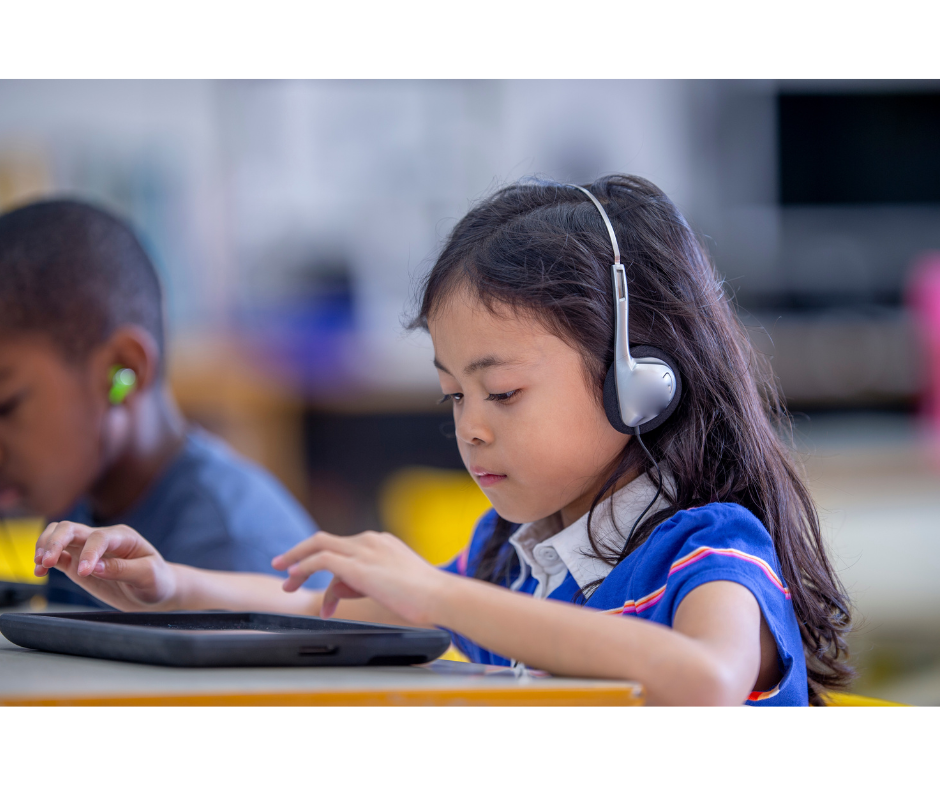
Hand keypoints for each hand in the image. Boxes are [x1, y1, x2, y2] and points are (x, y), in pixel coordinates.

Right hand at [34, 521, 178, 611]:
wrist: (156, 590)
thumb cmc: (156, 580)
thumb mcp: (148, 576)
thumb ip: (122, 570)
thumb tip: (95, 567)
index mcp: (123, 537)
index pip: (100, 538)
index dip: (89, 553)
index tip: (83, 573)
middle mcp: (103, 538)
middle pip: (71, 528)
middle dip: (55, 541)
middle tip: (44, 561)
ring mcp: (88, 549)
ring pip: (60, 535)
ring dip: (45, 546)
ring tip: (40, 565)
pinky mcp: (78, 563)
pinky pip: (58, 555)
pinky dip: (45, 560)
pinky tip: (40, 572)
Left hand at [272, 531, 446, 624]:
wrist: (440, 596)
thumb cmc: (423, 596)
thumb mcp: (388, 586)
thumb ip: (360, 584)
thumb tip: (336, 590)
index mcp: (380, 543)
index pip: (344, 550)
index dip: (328, 570)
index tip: (326, 596)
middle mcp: (370, 540)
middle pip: (325, 541)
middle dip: (300, 554)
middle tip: (284, 568)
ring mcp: (363, 550)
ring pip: (318, 546)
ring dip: (297, 562)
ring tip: (285, 582)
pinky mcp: (357, 565)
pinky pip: (321, 560)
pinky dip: (304, 568)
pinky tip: (294, 579)